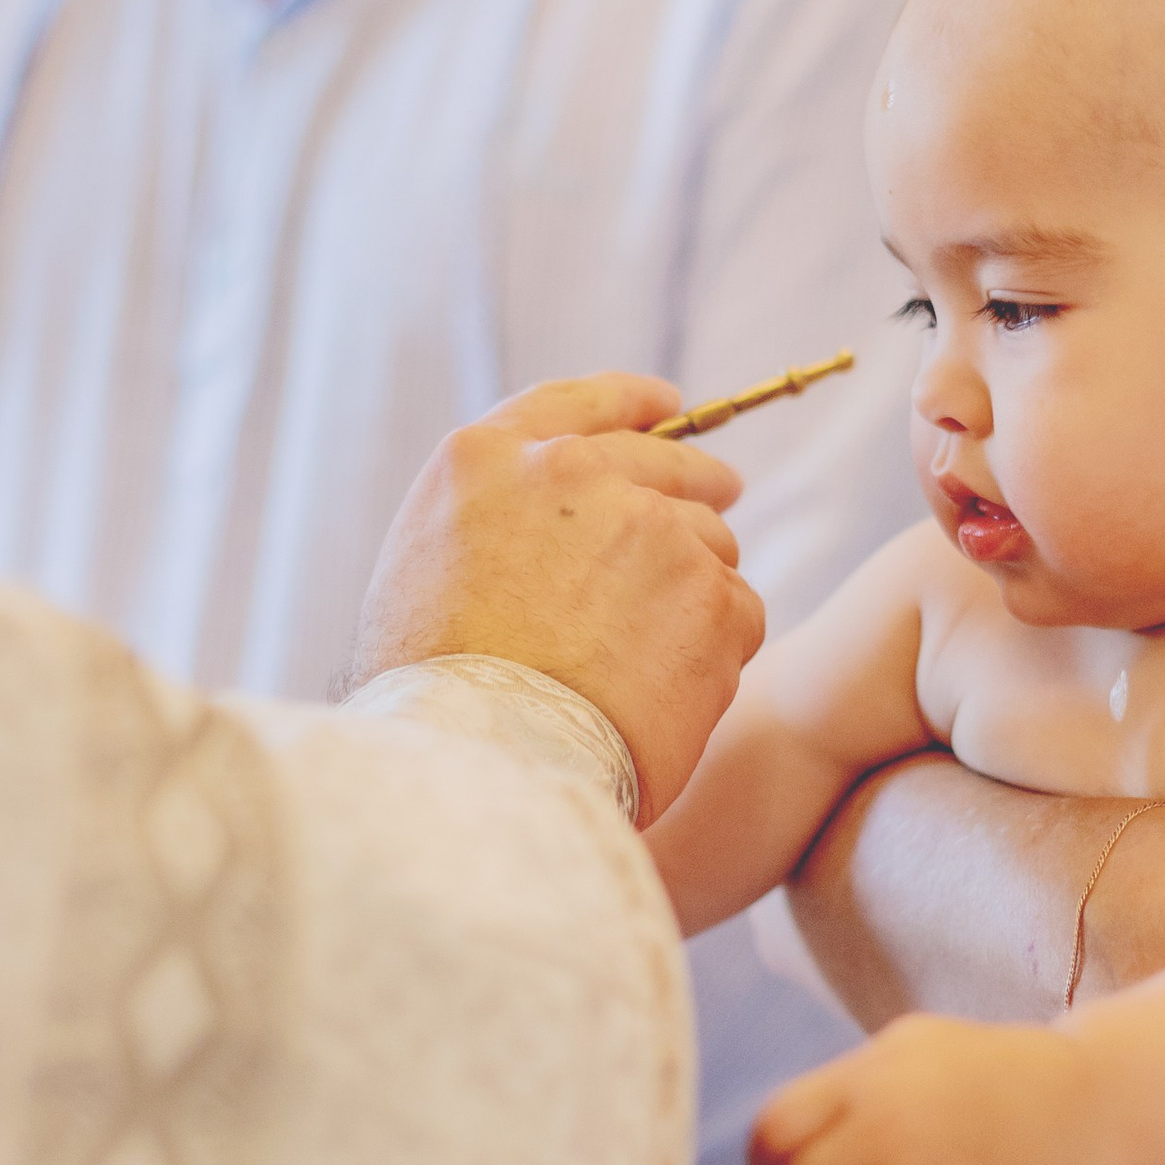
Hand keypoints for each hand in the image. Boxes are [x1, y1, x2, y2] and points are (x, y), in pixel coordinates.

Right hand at [348, 373, 764, 824]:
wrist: (480, 762)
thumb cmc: (435, 694)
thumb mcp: (426, 568)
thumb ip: (497, 519)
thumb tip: (558, 523)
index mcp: (490, 459)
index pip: (578, 405)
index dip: (632, 402)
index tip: (669, 405)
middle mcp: (574, 471)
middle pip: (667, 466)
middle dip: (699, 484)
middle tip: (725, 497)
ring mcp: (651, 528)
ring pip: (710, 544)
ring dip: (695, 588)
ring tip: (650, 660)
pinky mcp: (710, 593)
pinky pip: (738, 612)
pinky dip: (718, 650)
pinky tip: (671, 694)